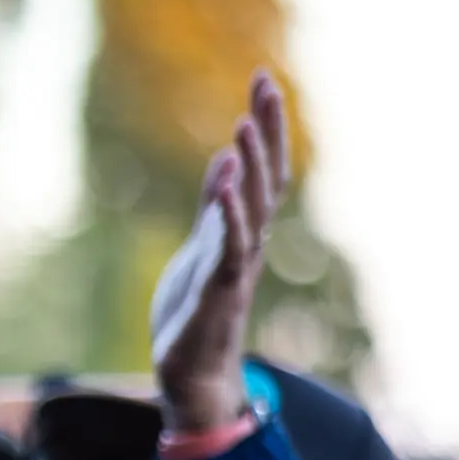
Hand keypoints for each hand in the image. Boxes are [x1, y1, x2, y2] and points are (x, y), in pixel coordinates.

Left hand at [149, 72, 289, 436]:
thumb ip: (213, 208)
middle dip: (266, 130)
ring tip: (243, 122)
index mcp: (240, 231)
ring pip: (252, 206)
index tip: (263, 81)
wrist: (192, 378)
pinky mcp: (220, 289)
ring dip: (250, 164)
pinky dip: (228, 211)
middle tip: (266, 82)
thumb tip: (224, 161)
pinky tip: (222, 178)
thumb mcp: (201, 249)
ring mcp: (237, 265)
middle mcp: (248, 243)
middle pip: (266, 176)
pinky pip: (230, 244)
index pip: (260, 169)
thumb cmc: (195, 317)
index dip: (264, 127)